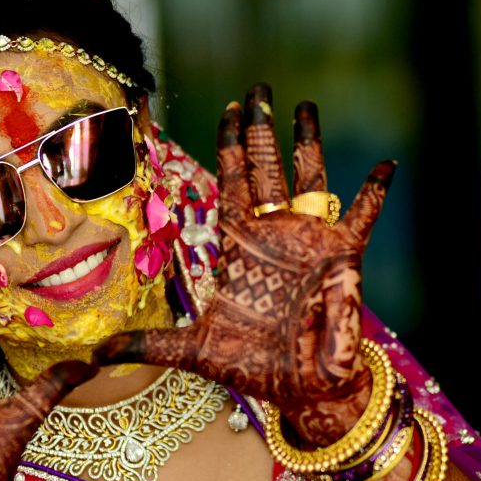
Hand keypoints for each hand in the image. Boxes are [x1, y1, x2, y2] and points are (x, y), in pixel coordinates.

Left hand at [96, 84, 393, 445]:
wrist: (300, 389)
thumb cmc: (252, 367)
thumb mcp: (192, 352)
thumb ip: (148, 345)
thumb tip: (94, 355)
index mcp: (241, 246)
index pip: (234, 184)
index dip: (231, 147)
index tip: (230, 110)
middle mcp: (275, 234)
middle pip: (266, 169)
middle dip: (261, 130)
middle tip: (258, 91)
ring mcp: (310, 242)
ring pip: (310, 179)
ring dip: (308, 143)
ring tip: (305, 106)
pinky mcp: (343, 259)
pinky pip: (362, 218)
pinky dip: (374, 194)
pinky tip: (387, 165)